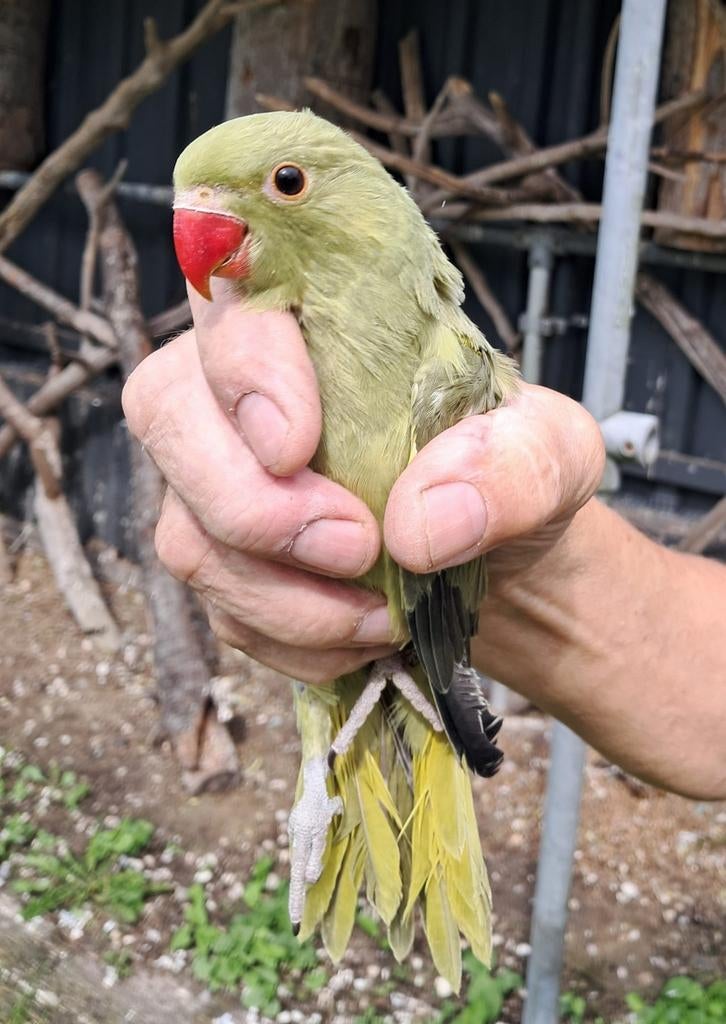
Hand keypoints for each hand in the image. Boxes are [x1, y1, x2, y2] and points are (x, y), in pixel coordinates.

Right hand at [122, 287, 603, 683]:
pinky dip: (295, 641)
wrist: (496, 560)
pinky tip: (363, 638)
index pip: (232, 296)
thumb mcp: (553, 453)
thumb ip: (513, 465)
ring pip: (187, 534)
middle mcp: (244, 388)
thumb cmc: (509, 475)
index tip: (297, 444)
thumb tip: (424, 523)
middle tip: (359, 549)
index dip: (243, 365)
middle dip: (254, 505)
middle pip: (168, 415)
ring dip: (284, 597)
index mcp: (320, 320)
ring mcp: (219, 479)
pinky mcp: (225, 559)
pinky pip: (220, 609)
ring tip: (385, 615)